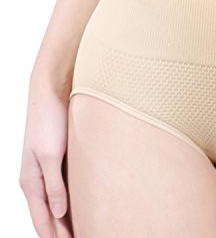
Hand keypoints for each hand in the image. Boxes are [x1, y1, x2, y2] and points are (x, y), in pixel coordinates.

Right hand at [19, 71, 72, 237]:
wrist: (52, 90)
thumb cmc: (49, 120)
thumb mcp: (50, 154)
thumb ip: (54, 185)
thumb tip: (59, 214)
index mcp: (30, 181)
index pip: (42, 220)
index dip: (57, 237)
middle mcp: (37, 179)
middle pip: (50, 215)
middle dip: (63, 232)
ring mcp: (48, 169)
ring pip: (59, 202)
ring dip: (69, 217)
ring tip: (88, 228)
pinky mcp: (60, 158)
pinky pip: (66, 186)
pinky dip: (74, 199)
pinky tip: (87, 203)